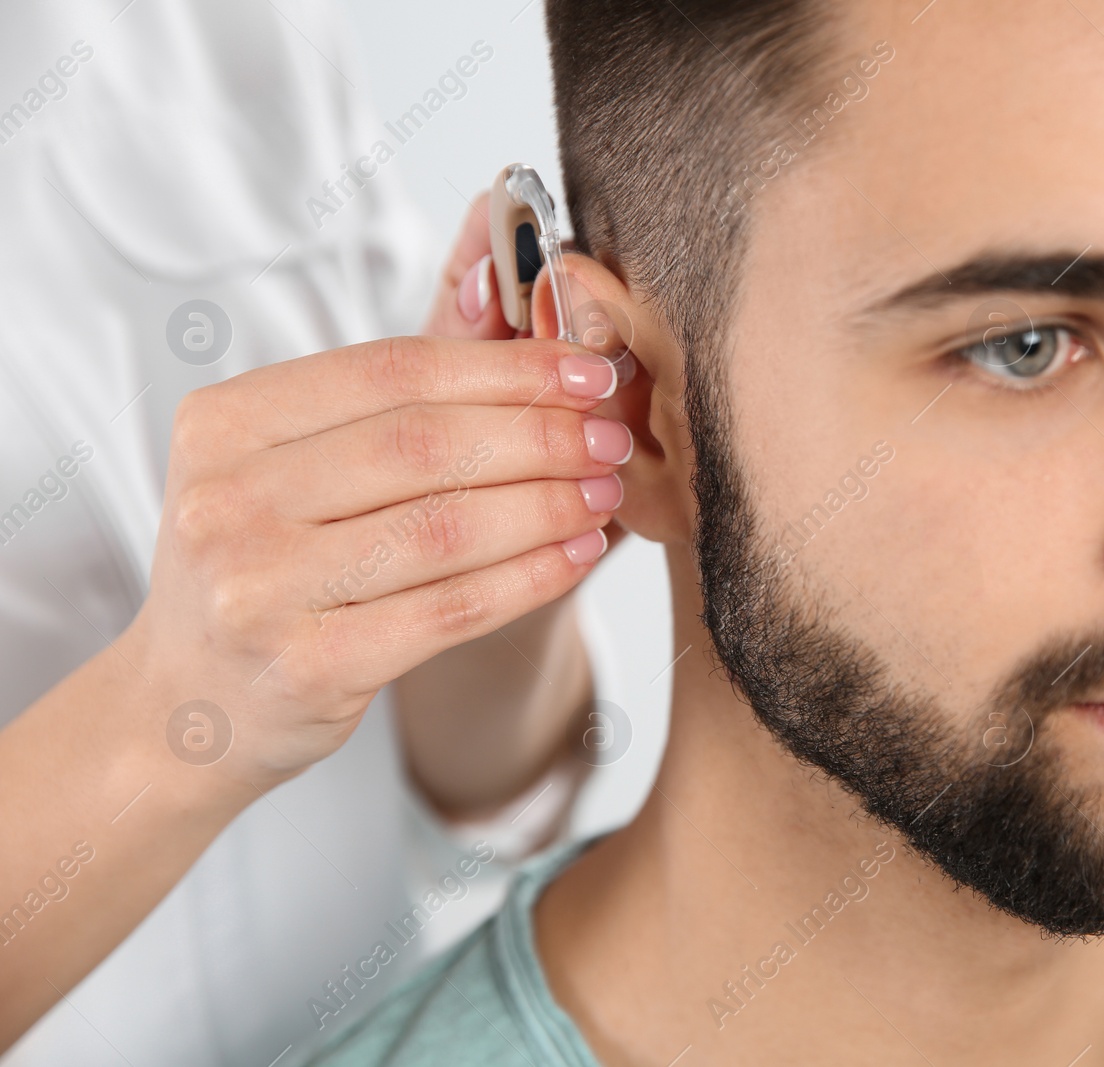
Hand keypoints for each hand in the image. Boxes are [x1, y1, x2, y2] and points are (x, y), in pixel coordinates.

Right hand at [124, 327, 630, 789]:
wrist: (192, 703)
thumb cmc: (263, 568)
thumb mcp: (289, 467)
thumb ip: (391, 402)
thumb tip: (520, 317)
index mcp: (224, 423)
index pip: (390, 371)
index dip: (503, 366)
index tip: (585, 371)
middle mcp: (227, 499)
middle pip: (423, 444)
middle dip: (539, 435)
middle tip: (611, 436)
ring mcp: (259, 588)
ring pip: (445, 527)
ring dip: (547, 504)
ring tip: (606, 491)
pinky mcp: (308, 666)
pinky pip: (450, 609)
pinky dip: (529, 577)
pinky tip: (577, 554)